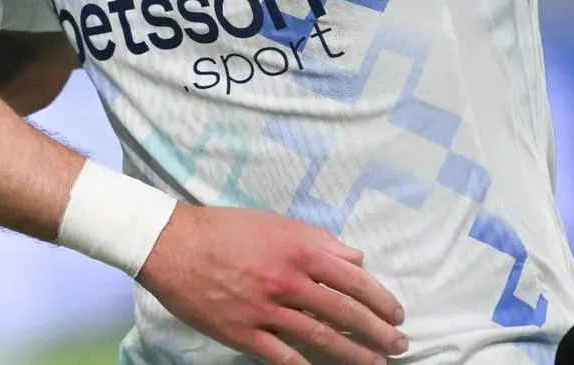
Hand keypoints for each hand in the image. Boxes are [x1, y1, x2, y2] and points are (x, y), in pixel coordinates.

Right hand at [138, 205, 407, 364]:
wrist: (174, 245)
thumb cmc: (228, 229)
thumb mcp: (279, 223)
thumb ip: (320, 240)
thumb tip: (356, 258)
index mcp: (300, 251)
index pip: (353, 280)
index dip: (380, 299)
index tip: (396, 313)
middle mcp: (288, 281)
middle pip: (343, 312)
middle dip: (377, 331)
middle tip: (399, 344)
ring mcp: (265, 310)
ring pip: (319, 337)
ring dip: (352, 353)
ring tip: (375, 363)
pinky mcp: (242, 332)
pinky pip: (282, 356)